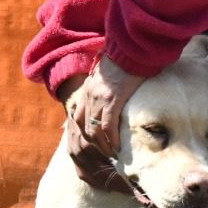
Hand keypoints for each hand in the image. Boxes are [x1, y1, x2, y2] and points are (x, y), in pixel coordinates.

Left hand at [63, 57, 146, 186]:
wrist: (130, 47)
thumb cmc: (124, 61)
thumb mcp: (108, 77)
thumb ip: (106, 90)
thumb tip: (113, 100)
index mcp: (86, 92)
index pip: (77, 120)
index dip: (82, 138)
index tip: (90, 150)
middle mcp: (88, 96)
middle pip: (83, 130)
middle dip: (91, 148)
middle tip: (100, 160)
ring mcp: (99, 98)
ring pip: (94, 131)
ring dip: (102, 147)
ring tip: (111, 159)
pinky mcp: (112, 99)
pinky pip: (108, 126)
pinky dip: (112, 140)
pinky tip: (117, 149)